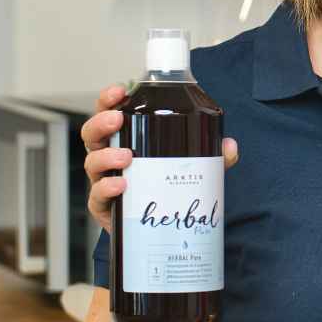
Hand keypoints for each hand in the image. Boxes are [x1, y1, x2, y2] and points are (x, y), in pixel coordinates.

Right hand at [82, 84, 239, 234]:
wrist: (157, 230)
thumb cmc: (165, 189)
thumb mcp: (191, 168)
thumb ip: (210, 157)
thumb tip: (229, 146)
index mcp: (126, 140)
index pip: (110, 113)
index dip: (108, 99)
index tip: (120, 91)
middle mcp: (109, 158)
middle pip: (92, 134)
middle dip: (101, 123)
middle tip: (118, 120)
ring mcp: (104, 182)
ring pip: (92, 162)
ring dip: (106, 156)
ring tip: (125, 157)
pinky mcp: (105, 208)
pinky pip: (97, 196)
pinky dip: (106, 189)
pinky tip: (121, 186)